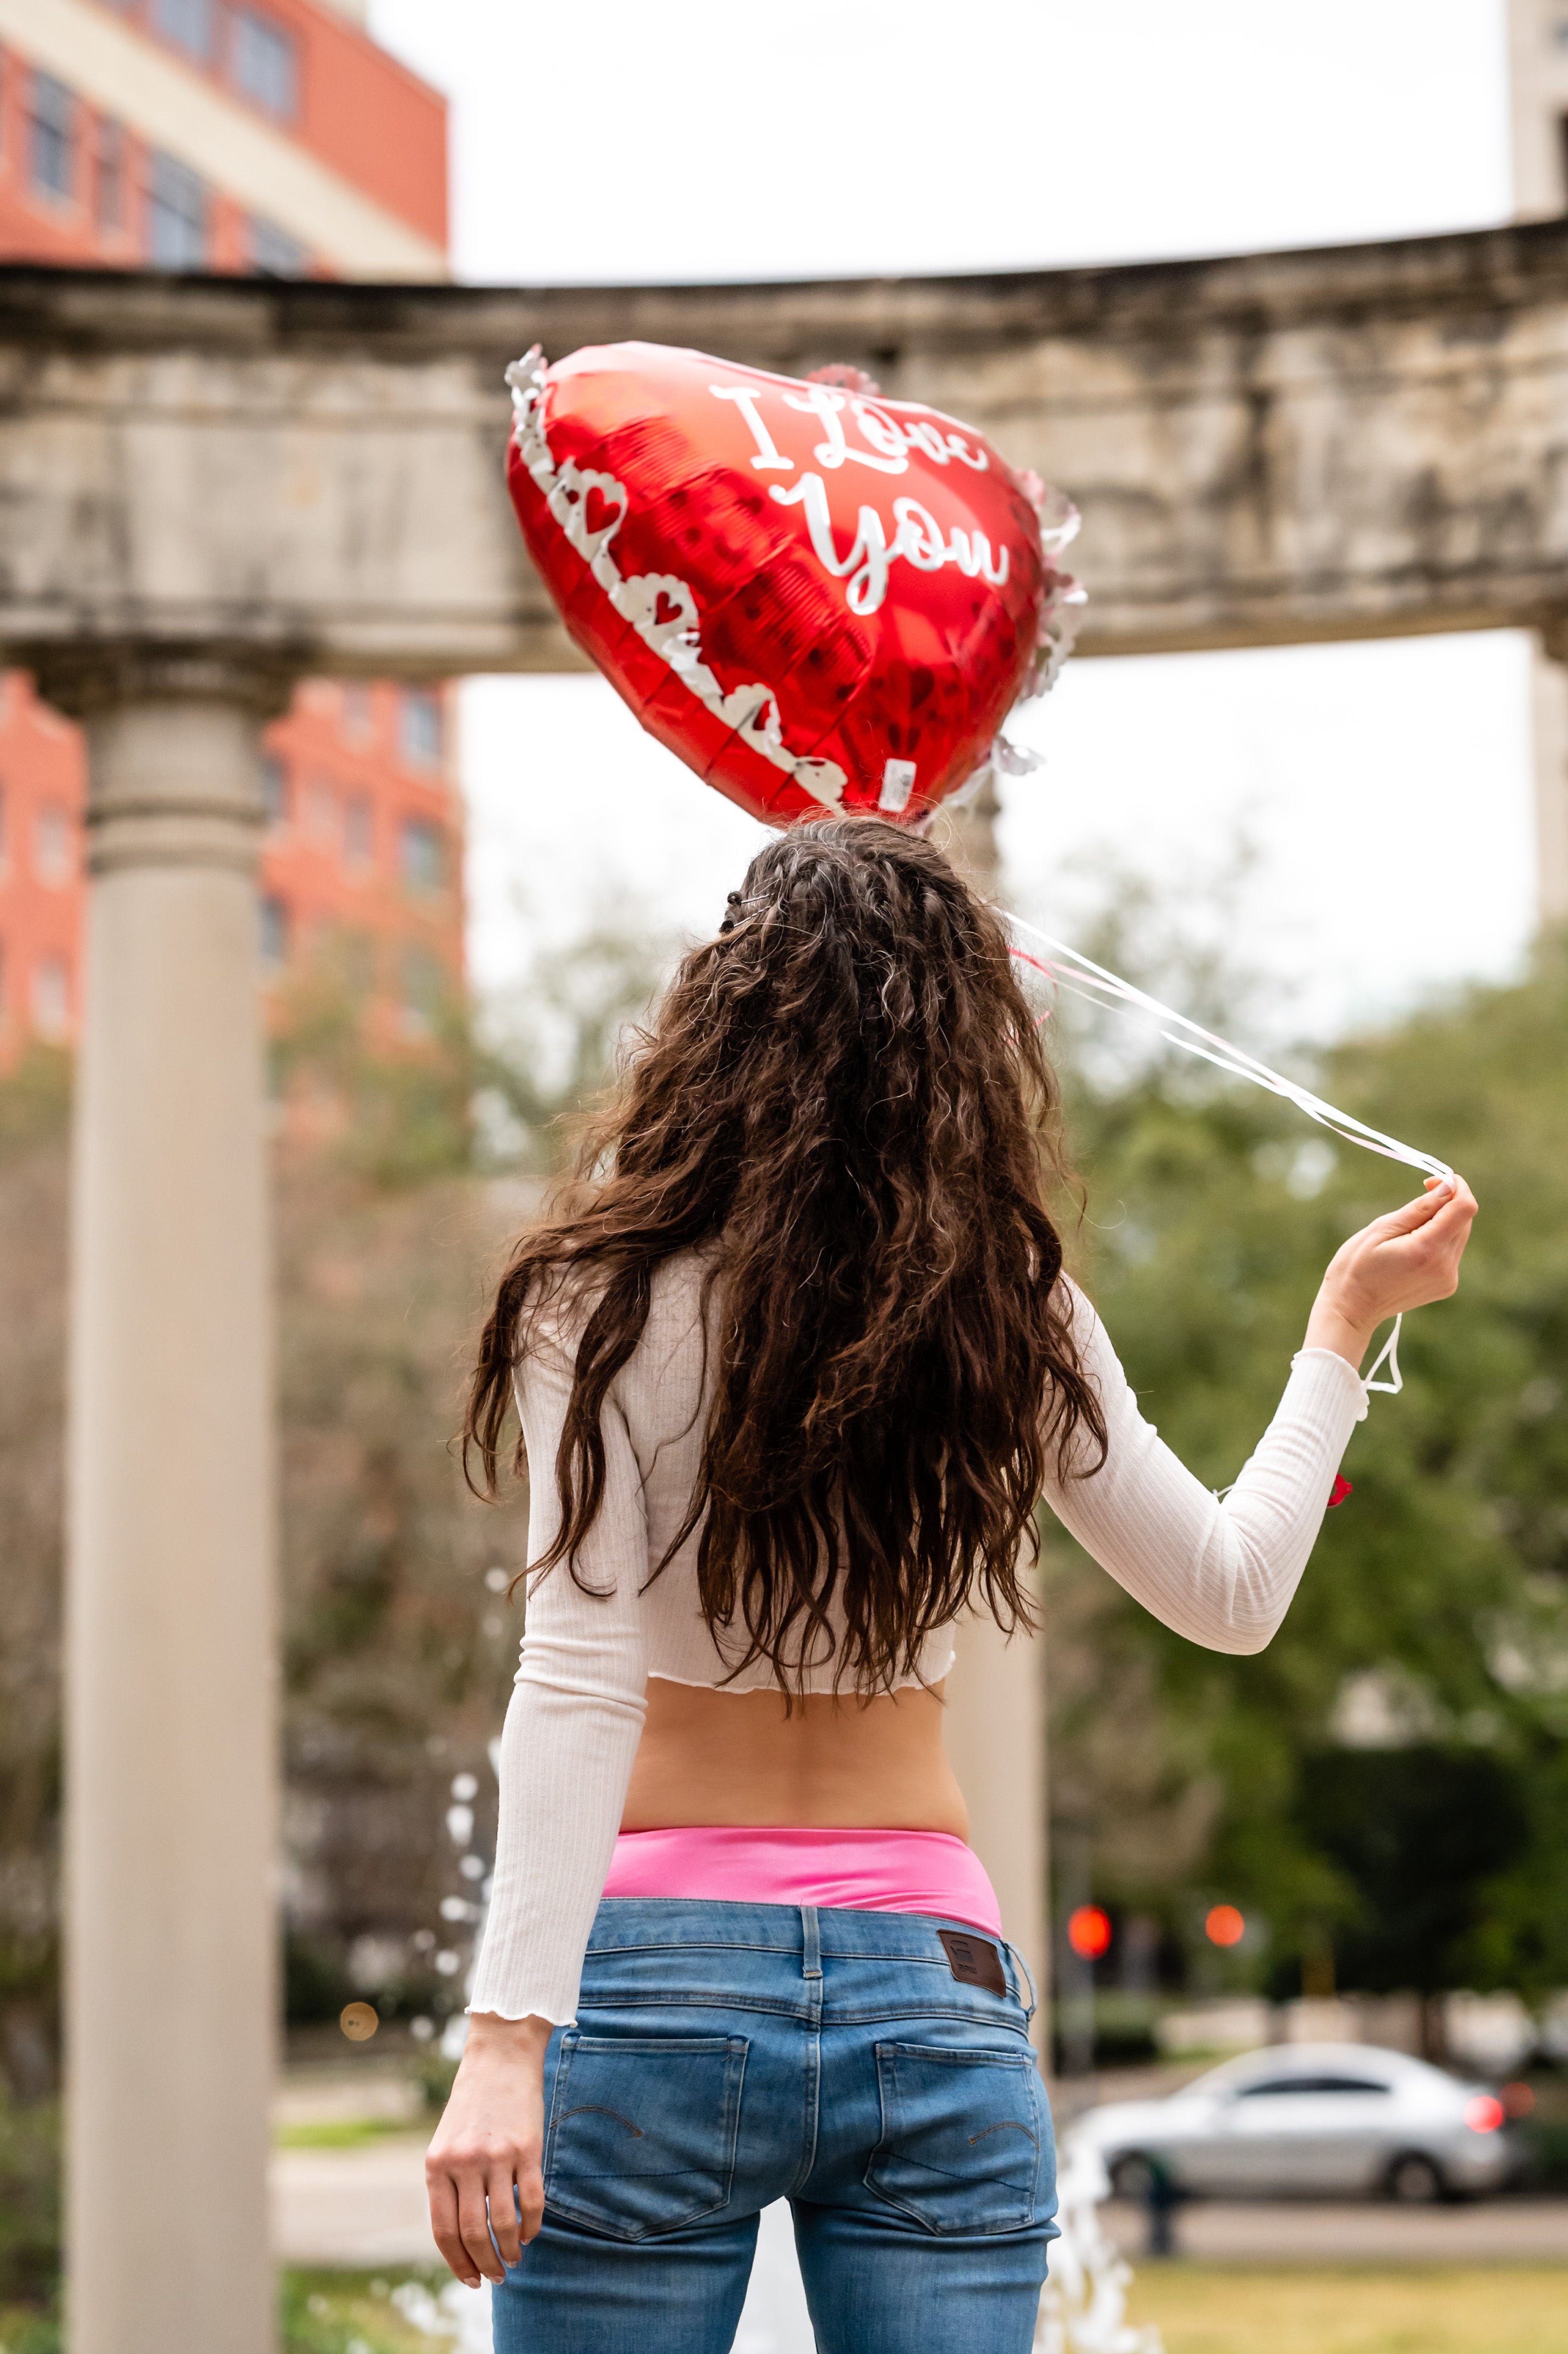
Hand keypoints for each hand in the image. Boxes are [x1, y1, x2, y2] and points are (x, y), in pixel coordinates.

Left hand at [425, 2012, 551, 2286]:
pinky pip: (531, 2202)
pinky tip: (531, 2233)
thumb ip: (448, 2187)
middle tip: (497, 2277)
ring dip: (510, 2251)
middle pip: (473, 2234)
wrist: (499, 2059)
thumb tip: (462, 2243)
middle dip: (486, 2265)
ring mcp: (497, 2155)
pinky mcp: (527, 2149)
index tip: (471, 2280)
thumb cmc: (472, 2108)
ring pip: (503, 2224)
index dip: (458, 2264)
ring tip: (515, 2258)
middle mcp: (464, 2163)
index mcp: (436, 2165)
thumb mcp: (446, 2145)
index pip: (444, 2232)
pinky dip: (532, 2226)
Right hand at [1304, 1174, 1477, 1368]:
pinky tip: (1413, 1245)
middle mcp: (1445, 1266)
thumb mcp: (1381, 1228)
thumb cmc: (1356, 1266)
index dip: (1456, 1187)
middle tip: (1421, 1192)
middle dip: (1447, 1201)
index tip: (1433, 1181)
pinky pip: (1452, 1250)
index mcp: (1427, 1250)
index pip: (1464, 1208)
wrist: (1352, 1309)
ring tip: (1409, 1226)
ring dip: (1443, 1220)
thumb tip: (1447, 1187)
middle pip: (1464, 1219)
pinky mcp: (1447, 1285)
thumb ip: (1419, 1208)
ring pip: (1460, 1234)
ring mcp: (1448, 1279)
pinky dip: (1439, 1238)